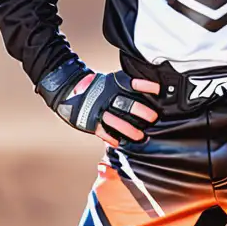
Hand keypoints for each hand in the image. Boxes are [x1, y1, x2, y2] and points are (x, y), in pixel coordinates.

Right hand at [37, 62, 159, 146]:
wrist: (68, 88)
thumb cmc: (97, 87)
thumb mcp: (111, 82)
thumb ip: (126, 87)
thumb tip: (151, 93)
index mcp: (113, 85)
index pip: (132, 84)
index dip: (146, 86)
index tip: (158, 89)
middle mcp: (107, 97)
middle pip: (127, 105)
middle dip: (141, 112)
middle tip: (153, 118)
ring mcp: (98, 110)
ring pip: (116, 121)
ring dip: (130, 130)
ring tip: (141, 136)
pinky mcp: (90, 121)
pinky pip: (103, 132)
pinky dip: (112, 138)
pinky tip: (121, 144)